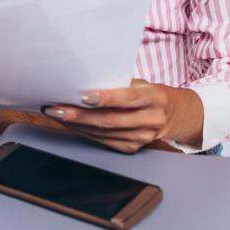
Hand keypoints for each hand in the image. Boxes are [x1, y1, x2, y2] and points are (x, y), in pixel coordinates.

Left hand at [41, 79, 203, 152]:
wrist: (174, 114)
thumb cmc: (150, 93)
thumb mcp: (142, 83)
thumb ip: (119, 84)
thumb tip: (83, 81)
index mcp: (155, 97)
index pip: (129, 98)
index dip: (107, 98)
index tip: (84, 96)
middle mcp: (151, 120)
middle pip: (110, 120)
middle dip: (79, 115)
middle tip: (55, 108)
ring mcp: (142, 138)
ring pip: (103, 133)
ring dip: (76, 124)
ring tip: (55, 114)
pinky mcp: (132, 148)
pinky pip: (103, 141)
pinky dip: (83, 132)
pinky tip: (70, 124)